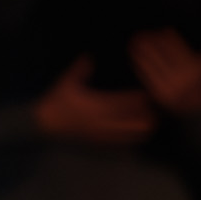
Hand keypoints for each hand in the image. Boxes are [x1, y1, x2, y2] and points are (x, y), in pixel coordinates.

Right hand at [32, 55, 156, 144]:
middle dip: (141, 117)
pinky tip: (136, 138)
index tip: (146, 96)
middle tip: (157, 113)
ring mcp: (96, 134)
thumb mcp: (65, 83)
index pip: (117, 103)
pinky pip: (114, 143)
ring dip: (137, 130)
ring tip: (151, 126)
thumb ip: (79, 70)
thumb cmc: (54, 101)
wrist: (43, 124)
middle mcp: (96, 122)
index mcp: (92, 106)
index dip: (133, 100)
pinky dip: (127, 140)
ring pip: (122, 135)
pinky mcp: (94, 141)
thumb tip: (88, 56)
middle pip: (124, 121)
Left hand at [128, 25, 200, 116]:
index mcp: (193, 69)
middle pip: (164, 55)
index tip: (163, 30)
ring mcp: (169, 86)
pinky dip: (139, 63)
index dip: (169, 38)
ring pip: (152, 63)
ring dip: (142, 51)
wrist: (195, 108)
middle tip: (143, 33)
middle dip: (152, 42)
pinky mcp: (158, 93)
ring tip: (134, 40)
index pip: (179, 49)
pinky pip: (146, 75)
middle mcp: (181, 78)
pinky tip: (134, 54)